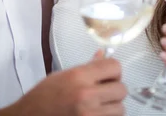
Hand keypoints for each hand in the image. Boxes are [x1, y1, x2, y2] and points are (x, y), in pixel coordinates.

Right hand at [8, 51, 125, 115]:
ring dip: (112, 106)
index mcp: (78, 76)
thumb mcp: (62, 76)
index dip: (113, 70)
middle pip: (122, 89)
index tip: (107, 75)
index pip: (114, 66)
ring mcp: (90, 115)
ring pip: (120, 109)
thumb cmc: (43, 96)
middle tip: (103, 91)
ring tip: (99, 105)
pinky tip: (95, 113)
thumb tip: (103, 56)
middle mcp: (87, 95)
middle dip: (114, 89)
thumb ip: (86, 67)